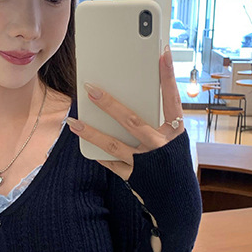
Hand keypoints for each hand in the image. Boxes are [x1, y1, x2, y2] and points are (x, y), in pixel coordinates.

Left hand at [67, 46, 184, 181]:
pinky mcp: (134, 176)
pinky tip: (84, 142)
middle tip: (90, 88)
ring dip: (91, 132)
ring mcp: (146, 162)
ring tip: (74, 122)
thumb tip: (133, 98)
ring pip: (113, 144)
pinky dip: (98, 153)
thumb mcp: (174, 141)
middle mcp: (160, 146)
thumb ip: (158, 122)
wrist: (177, 199)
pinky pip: (111, 162)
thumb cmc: (173, 163)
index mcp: (175, 132)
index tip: (163, 52)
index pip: (172, 99)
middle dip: (109, 103)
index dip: (168, 76)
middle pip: (131, 120)